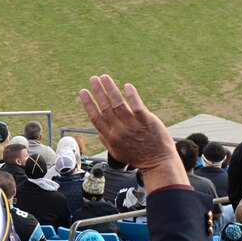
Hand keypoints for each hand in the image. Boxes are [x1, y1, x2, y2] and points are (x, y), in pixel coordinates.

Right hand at [79, 73, 183, 187]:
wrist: (158, 163)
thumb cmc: (138, 158)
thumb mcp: (117, 153)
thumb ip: (106, 141)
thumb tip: (98, 131)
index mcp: (110, 137)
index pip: (95, 117)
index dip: (88, 103)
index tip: (83, 92)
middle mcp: (119, 130)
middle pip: (105, 107)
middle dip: (97, 91)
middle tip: (93, 79)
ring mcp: (132, 125)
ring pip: (118, 103)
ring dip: (110, 88)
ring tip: (104, 77)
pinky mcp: (146, 120)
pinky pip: (136, 105)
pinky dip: (131, 95)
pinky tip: (126, 86)